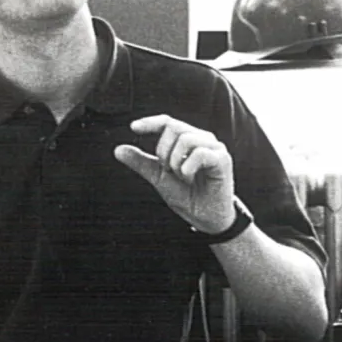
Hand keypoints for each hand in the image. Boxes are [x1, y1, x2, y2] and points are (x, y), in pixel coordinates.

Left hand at [114, 114, 236, 234]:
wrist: (206, 219)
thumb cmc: (188, 196)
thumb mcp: (159, 178)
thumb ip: (141, 163)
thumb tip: (118, 150)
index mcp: (188, 139)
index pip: (168, 122)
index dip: (151, 122)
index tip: (133, 128)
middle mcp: (202, 138)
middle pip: (174, 127)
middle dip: (163, 151)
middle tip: (169, 171)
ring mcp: (214, 147)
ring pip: (186, 139)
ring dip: (176, 162)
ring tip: (183, 177)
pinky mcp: (223, 159)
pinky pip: (200, 153)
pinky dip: (188, 168)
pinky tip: (190, 179)